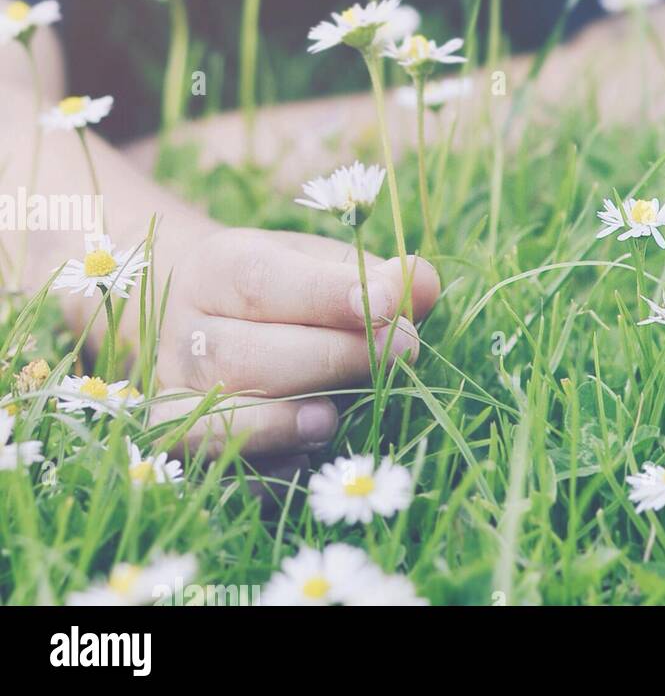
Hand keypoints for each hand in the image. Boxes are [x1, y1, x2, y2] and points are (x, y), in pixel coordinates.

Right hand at [142, 226, 438, 456]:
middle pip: (242, 354)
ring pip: (217, 416)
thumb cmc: (289, 287)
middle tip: (400, 354)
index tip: (387, 305)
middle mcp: (185, 332)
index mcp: (218, 268)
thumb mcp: (331, 264)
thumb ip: (380, 277)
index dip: (326, 295)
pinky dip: (264, 471)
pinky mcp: (181, 449)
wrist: (208, 316)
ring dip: (280, 423)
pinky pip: (217, 471)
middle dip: (328, 360)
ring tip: (332, 420)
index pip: (262, 281)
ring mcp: (172, 394)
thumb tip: (420, 283)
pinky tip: (308, 457)